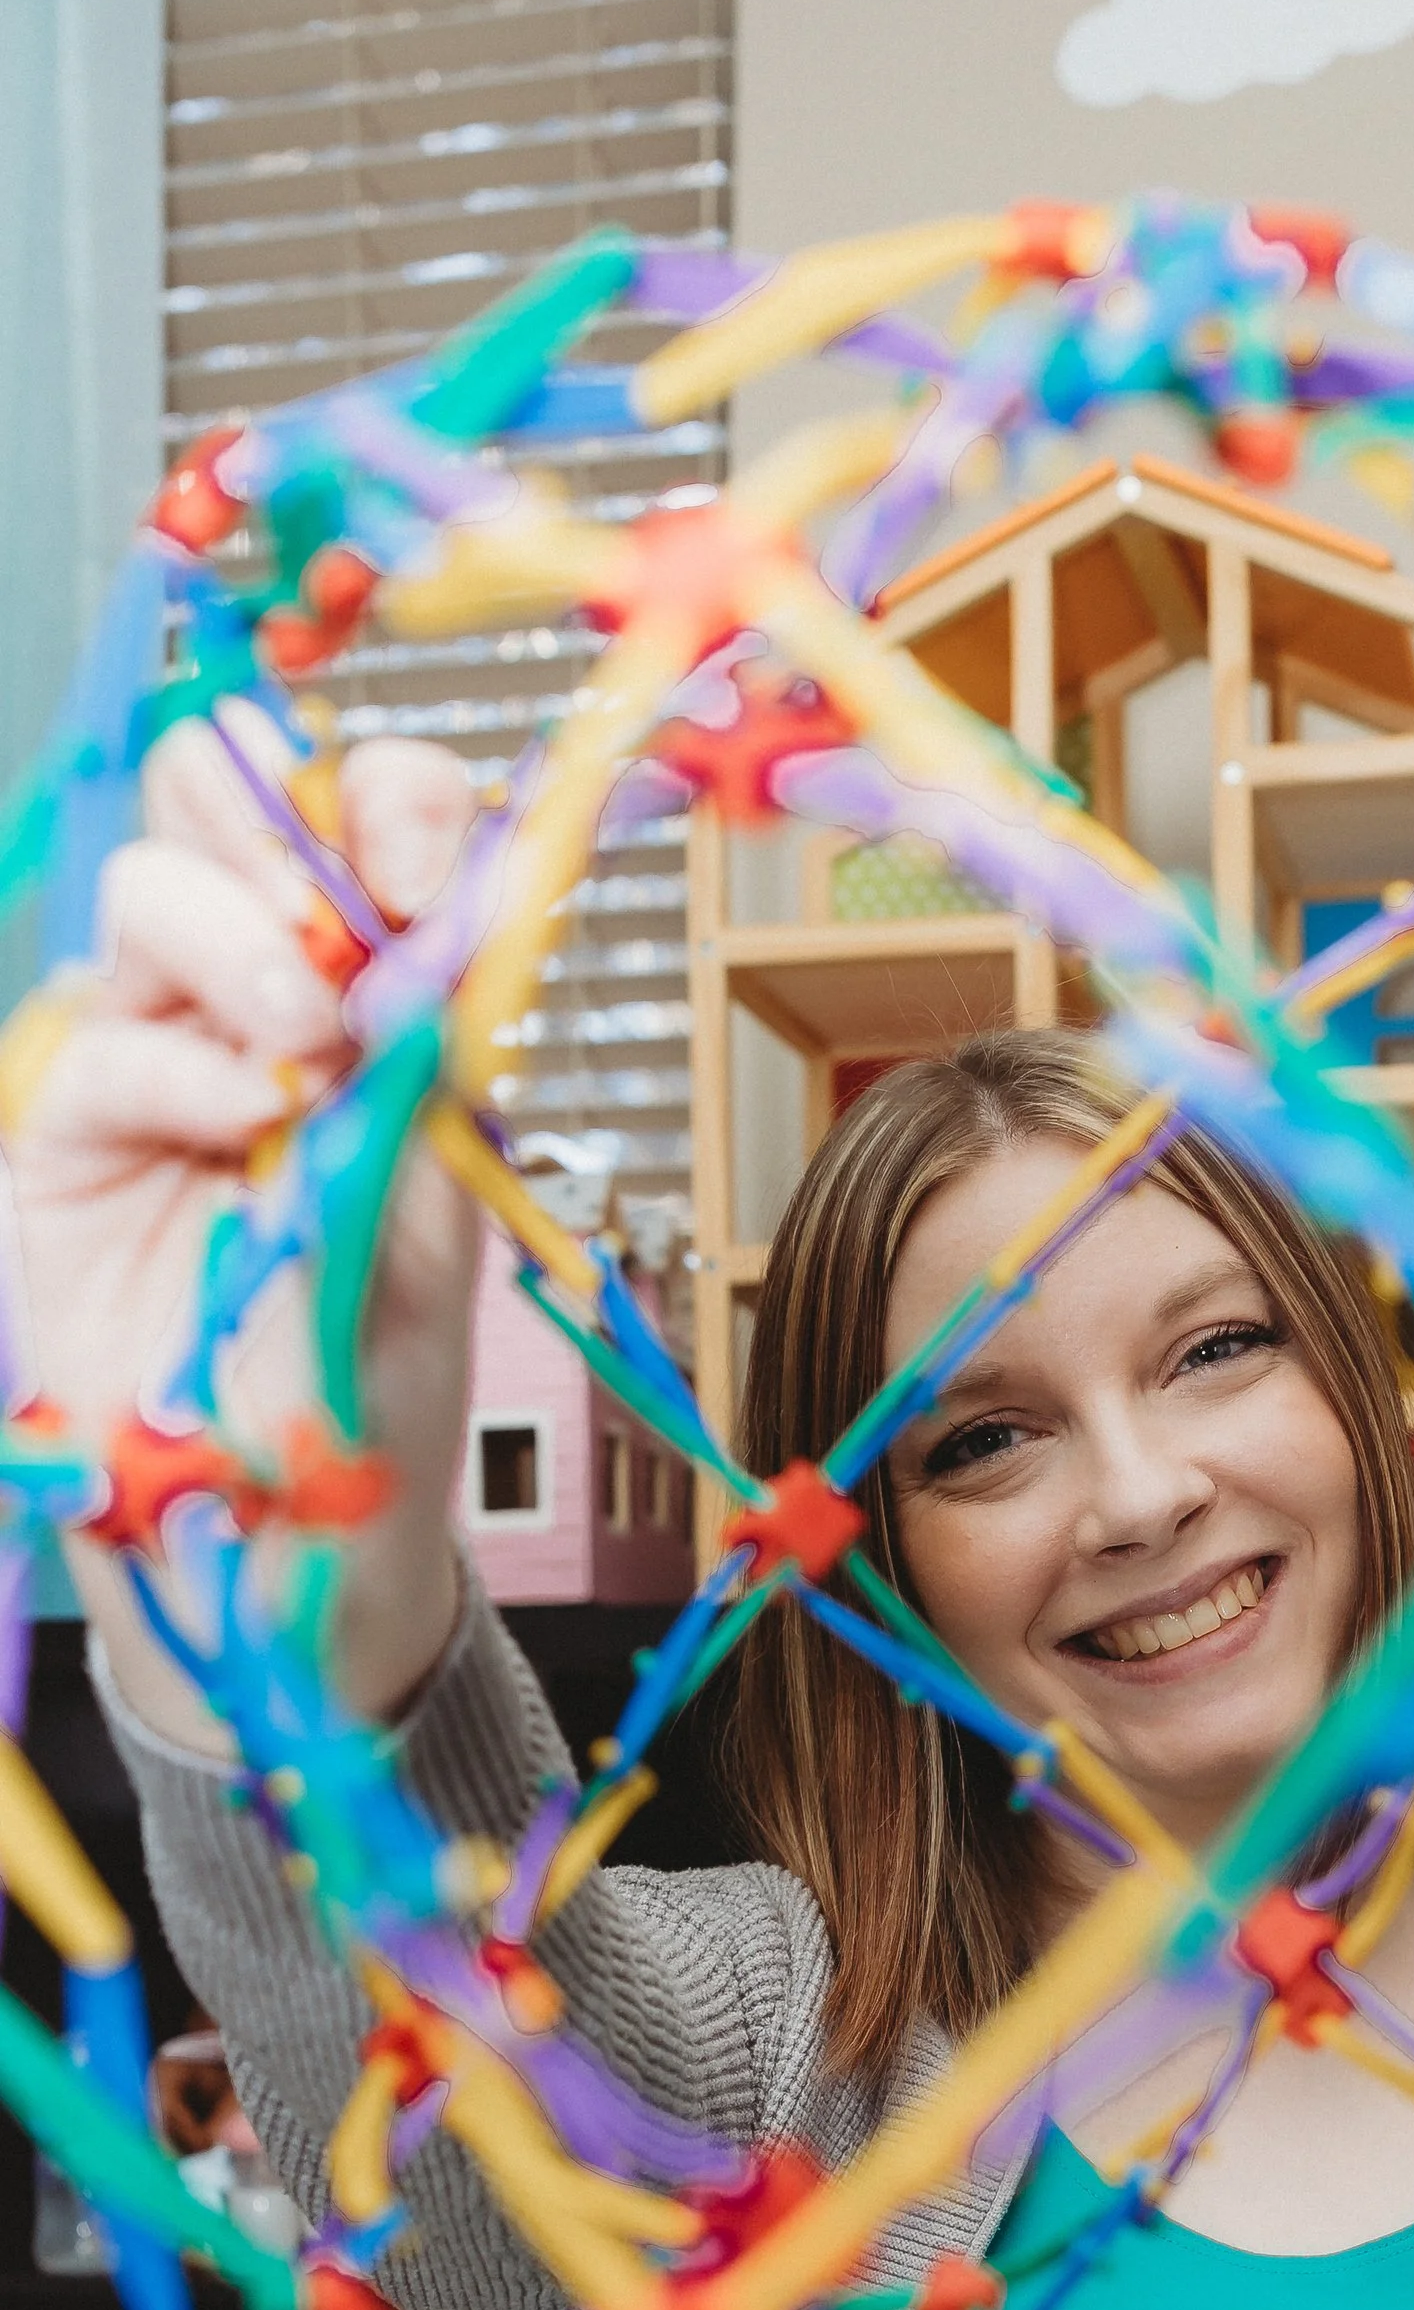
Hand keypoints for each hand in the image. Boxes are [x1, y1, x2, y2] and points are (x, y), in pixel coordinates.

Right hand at [12, 716, 481, 1750]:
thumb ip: (438, 1036)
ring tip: (309, 1053)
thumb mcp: (447, 1181)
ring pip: (149, 892)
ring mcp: (146, 1050)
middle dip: (285, 835)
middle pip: (219, 801)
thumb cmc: (382, 1351)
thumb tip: (451, 893)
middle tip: (349, 940)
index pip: (357, 810)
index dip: (394, 806)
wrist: (310, 1507)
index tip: (431, 877)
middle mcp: (244, 990)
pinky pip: (98, 1043)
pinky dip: (181, 1062)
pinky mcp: (65, 1136)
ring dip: (238, 942)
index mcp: (360, 980)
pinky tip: (249, 1119)